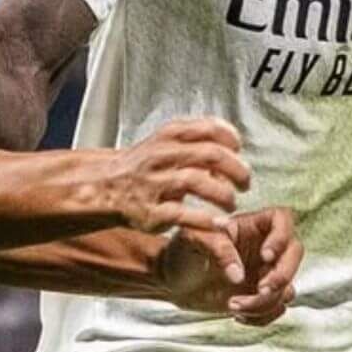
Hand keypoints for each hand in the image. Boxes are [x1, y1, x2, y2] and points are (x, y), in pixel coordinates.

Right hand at [103, 118, 250, 233]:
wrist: (106, 187)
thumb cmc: (143, 165)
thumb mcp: (165, 142)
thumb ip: (196, 140)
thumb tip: (233, 147)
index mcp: (168, 136)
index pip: (210, 128)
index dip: (232, 140)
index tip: (239, 151)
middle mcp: (161, 156)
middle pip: (211, 155)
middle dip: (237, 170)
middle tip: (245, 183)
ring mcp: (154, 184)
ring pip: (197, 182)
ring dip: (223, 195)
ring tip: (231, 204)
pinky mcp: (150, 211)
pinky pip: (182, 214)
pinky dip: (204, 219)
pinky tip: (218, 223)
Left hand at [155, 205, 302, 323]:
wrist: (171, 282)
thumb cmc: (180, 252)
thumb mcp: (191, 240)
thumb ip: (217, 248)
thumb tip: (239, 275)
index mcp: (250, 225)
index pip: (282, 219)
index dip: (281, 237)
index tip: (265, 257)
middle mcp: (264, 246)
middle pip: (295, 253)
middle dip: (282, 275)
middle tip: (260, 289)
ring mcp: (265, 272)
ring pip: (287, 286)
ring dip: (266, 301)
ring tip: (233, 305)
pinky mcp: (261, 296)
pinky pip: (278, 307)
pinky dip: (262, 315)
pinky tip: (236, 314)